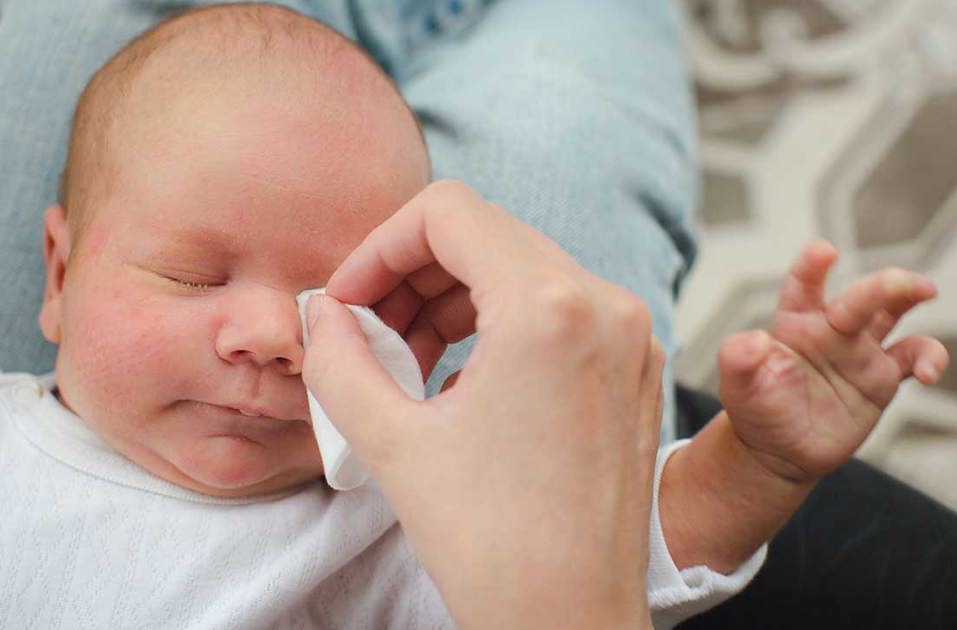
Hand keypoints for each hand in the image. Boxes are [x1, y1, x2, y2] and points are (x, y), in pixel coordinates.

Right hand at [302, 180, 661, 629]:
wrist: (571, 620)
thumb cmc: (493, 546)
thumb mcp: (390, 442)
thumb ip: (338, 358)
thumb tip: (321, 312)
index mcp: (549, 308)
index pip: (448, 212)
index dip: (379, 246)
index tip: (348, 301)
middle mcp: (605, 305)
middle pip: (487, 235)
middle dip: (411, 275)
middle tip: (368, 335)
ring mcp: (630, 336)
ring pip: (521, 268)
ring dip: (452, 299)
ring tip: (407, 364)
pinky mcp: (635, 367)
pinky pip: (557, 309)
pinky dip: (498, 324)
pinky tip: (459, 381)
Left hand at [718, 240, 948, 482]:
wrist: (779, 451)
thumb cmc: (756, 410)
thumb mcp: (738, 388)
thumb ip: (737, 360)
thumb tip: (752, 340)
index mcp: (793, 322)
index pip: (803, 286)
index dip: (811, 266)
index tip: (823, 251)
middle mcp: (830, 328)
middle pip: (859, 297)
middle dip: (881, 285)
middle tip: (901, 282)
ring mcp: (859, 349)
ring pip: (892, 312)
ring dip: (910, 296)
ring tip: (927, 291)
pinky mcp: (882, 376)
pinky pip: (914, 356)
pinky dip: (930, 358)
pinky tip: (930, 373)